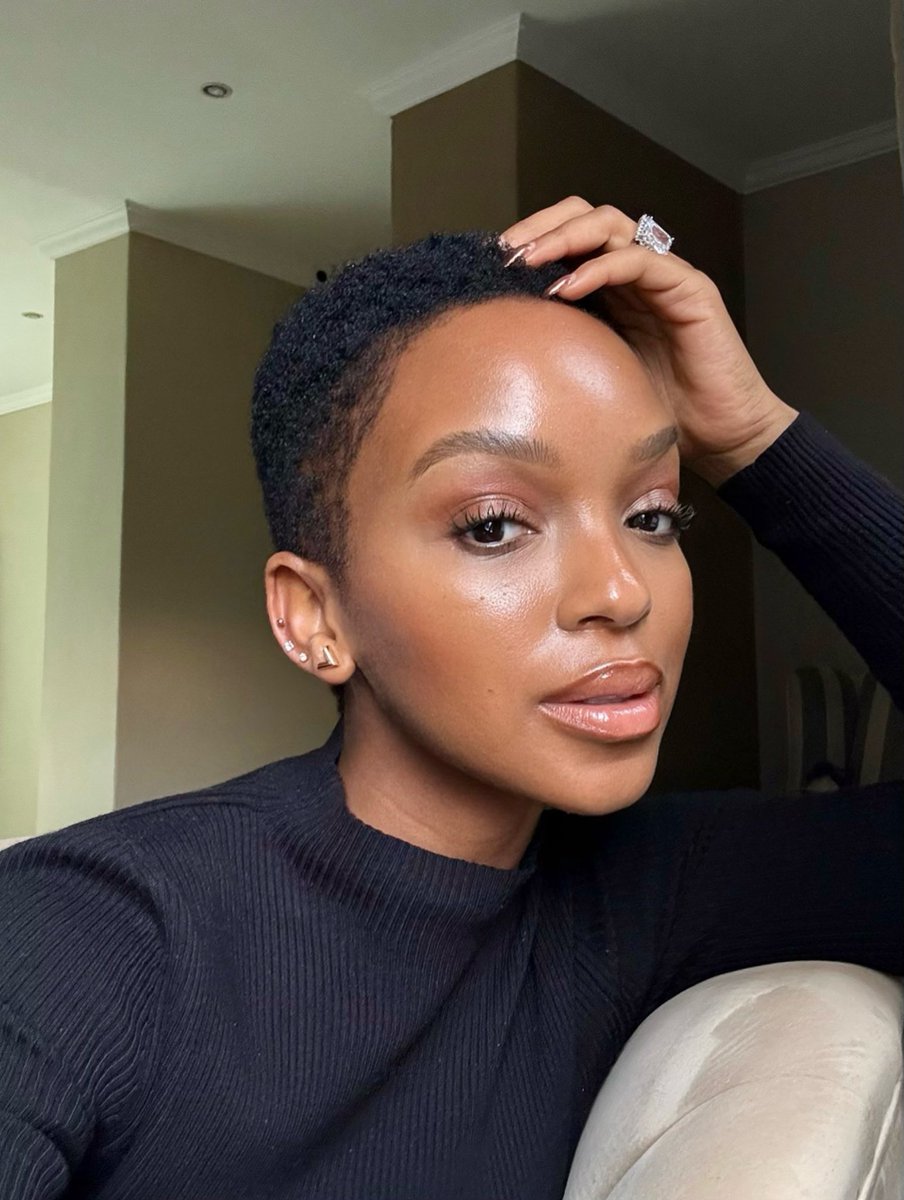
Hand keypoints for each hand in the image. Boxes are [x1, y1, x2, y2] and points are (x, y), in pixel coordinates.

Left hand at [500, 198, 798, 485]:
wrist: (721, 437)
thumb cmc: (658, 413)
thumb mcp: (591, 377)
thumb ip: (559, 350)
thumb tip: (499, 347)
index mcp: (611, 290)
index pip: (569, 238)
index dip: (531, 239)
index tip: (491, 262)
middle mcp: (636, 273)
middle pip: (586, 217)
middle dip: (541, 226)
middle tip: (506, 252)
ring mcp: (664, 276)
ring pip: (610, 226)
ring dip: (564, 238)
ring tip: (529, 262)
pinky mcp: (689, 288)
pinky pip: (640, 260)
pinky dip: (600, 267)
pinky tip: (568, 288)